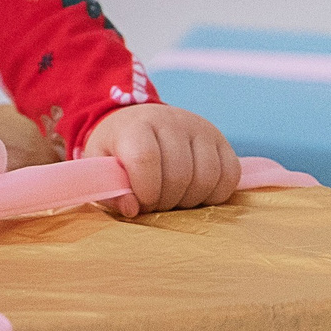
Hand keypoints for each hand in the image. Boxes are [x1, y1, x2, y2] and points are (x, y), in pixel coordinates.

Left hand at [83, 103, 242, 215]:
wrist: (139, 121)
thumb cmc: (118, 148)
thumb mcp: (101, 165)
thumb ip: (110, 190)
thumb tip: (132, 210)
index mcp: (136, 125)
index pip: (145, 159)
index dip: (145, 190)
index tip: (141, 203)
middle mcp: (171, 120)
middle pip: (179, 174)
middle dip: (166, 201)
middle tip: (156, 204)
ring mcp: (200, 128)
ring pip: (206, 177)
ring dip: (190, 201)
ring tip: (173, 199)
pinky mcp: (220, 139)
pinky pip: (230, 175)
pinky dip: (215, 195)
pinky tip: (195, 194)